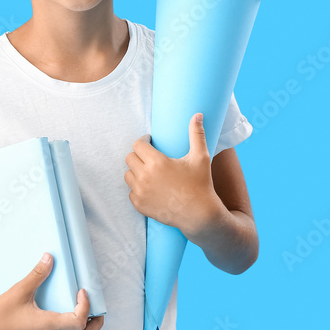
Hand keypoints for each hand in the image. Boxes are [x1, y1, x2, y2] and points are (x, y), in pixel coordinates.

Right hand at [0, 252, 103, 329]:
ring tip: (83, 310)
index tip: (82, 291)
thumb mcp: (19, 290)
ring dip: (83, 328)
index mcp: (46, 326)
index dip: (86, 306)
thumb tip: (50, 257)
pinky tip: (64, 315)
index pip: (79, 321)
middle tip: (97, 307)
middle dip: (95, 323)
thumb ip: (37, 274)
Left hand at [124, 112, 219, 232]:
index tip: (150, 142)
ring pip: (128, 175)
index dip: (143, 142)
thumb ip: (197, 134)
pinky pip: (131, 192)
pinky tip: (150, 187)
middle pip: (130, 158)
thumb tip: (197, 114)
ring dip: (136, 171)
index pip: (137, 145)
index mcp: (157, 162)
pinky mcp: (140, 205)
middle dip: (139, 155)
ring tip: (149, 172)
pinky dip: (138, 189)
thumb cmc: (201, 184)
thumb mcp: (201, 157)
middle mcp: (145, 177)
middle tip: (150, 158)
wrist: (200, 215)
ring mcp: (141, 192)